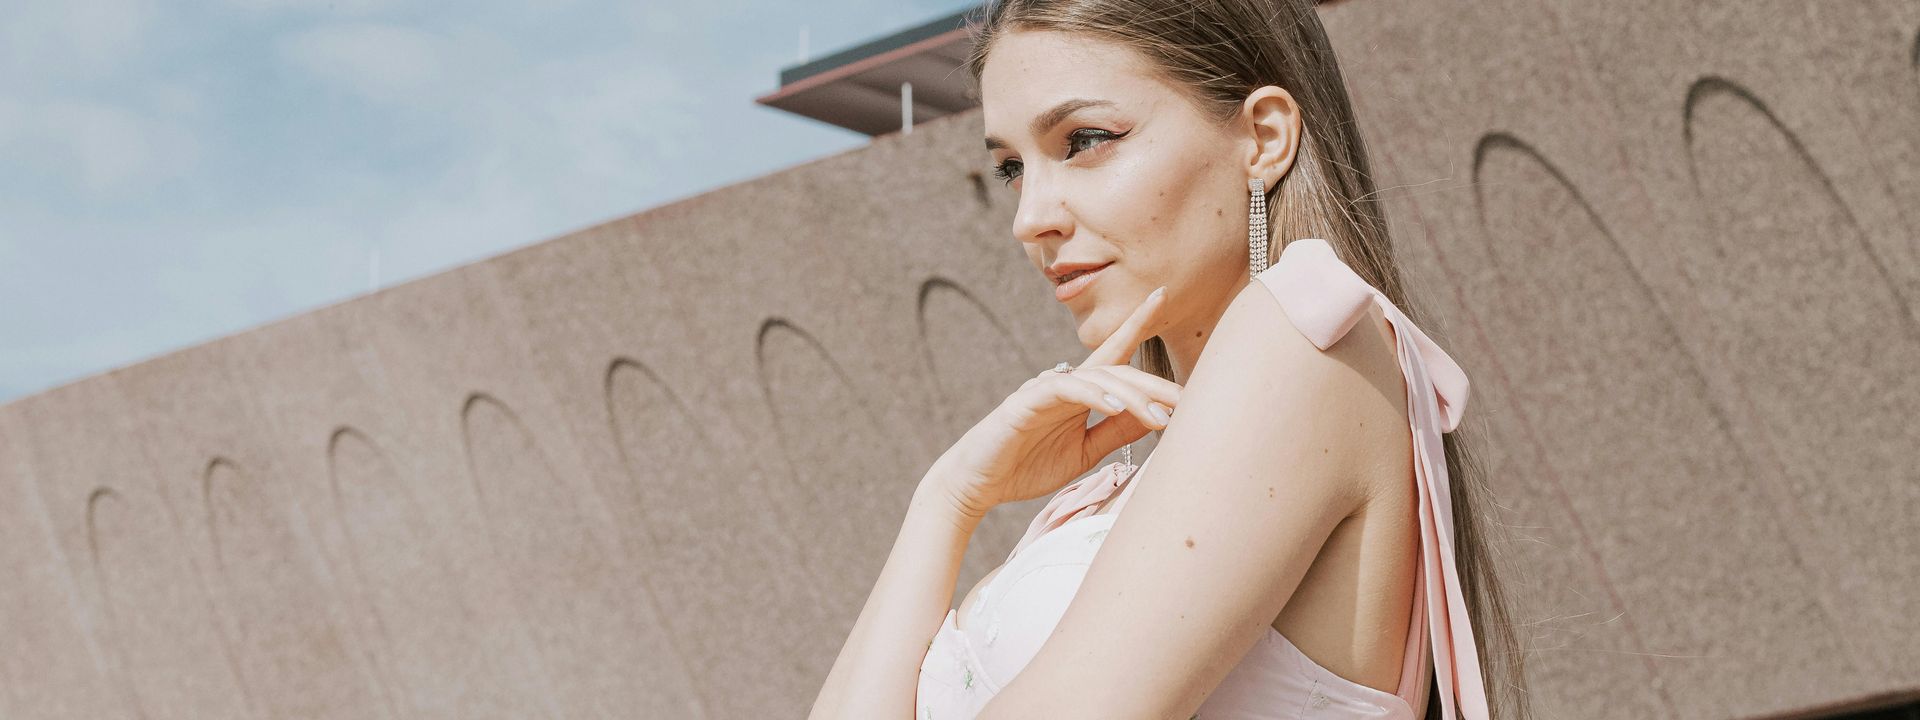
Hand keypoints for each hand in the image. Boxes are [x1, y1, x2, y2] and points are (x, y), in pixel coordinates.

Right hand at [934, 286, 1183, 518]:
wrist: (978, 484)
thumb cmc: (1026, 466)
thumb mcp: (1084, 451)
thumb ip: (1116, 431)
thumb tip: (1157, 416)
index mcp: (1080, 392)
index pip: (1115, 353)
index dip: (1137, 323)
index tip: (1162, 295)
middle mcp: (1065, 382)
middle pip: (1119, 370)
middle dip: (1155, 385)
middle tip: (1188, 401)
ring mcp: (1045, 388)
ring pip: (1098, 378)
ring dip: (1132, 397)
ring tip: (1160, 417)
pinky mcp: (1027, 401)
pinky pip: (1066, 389)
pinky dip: (1092, 395)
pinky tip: (1114, 406)